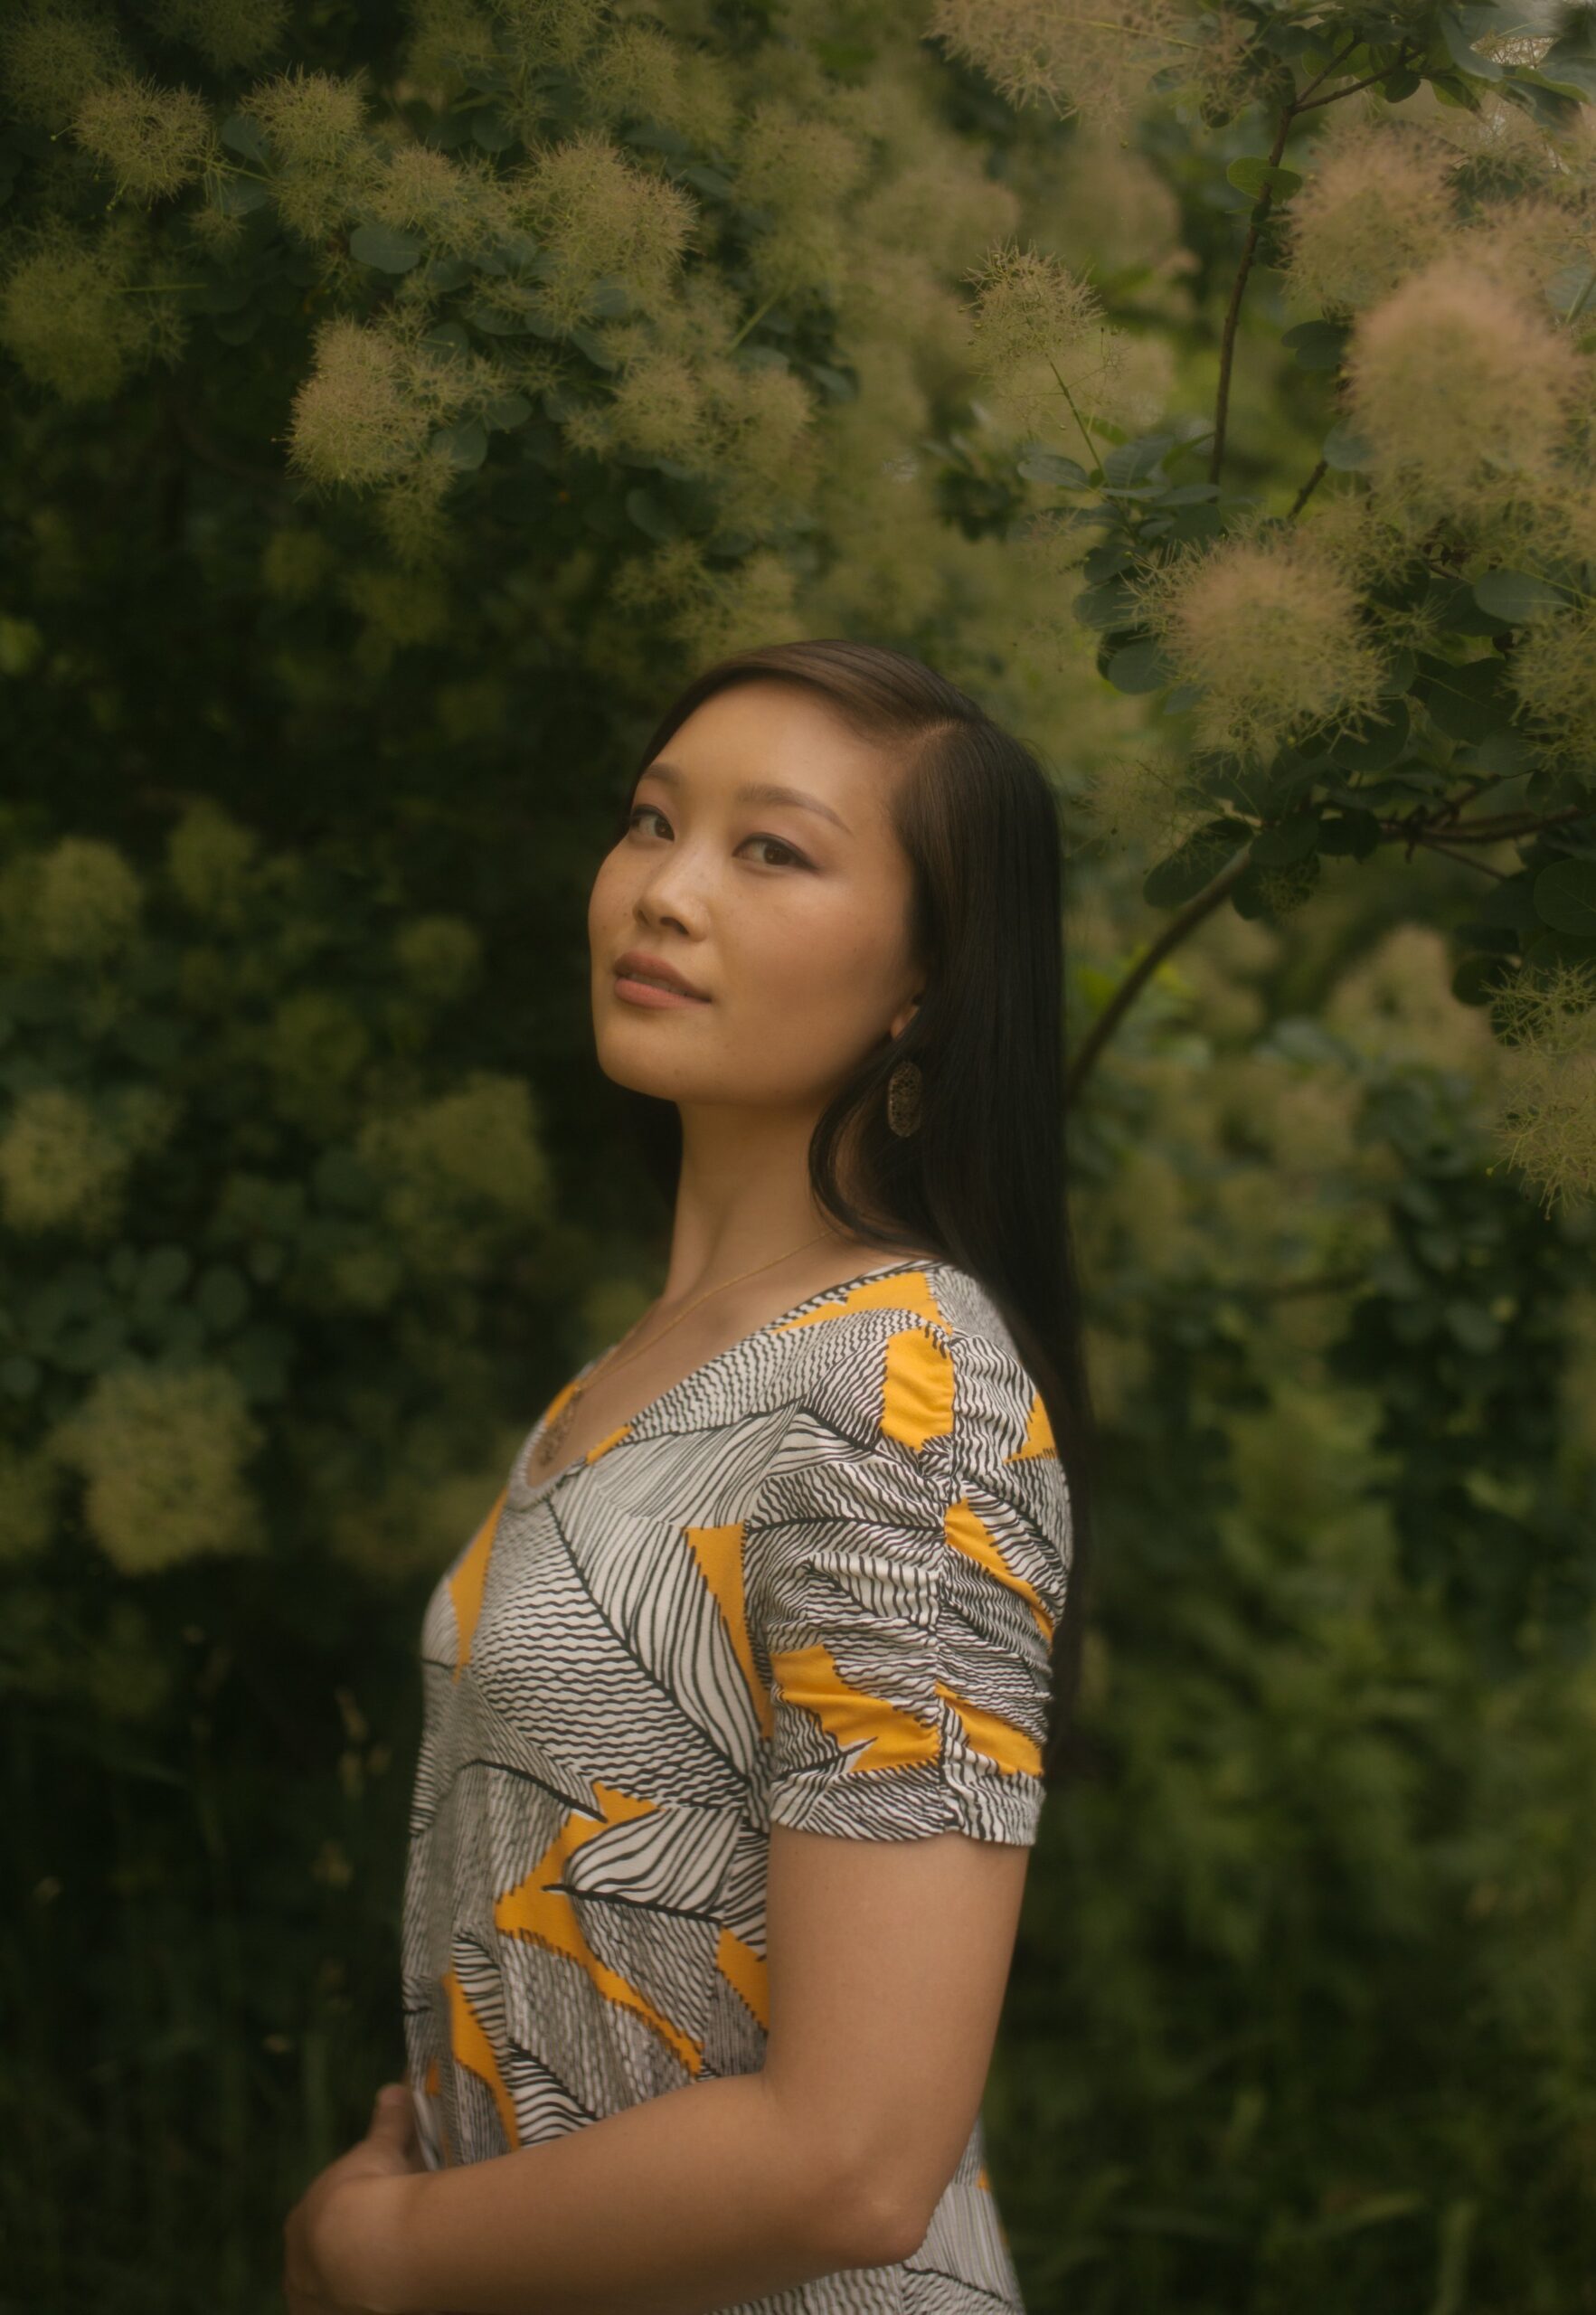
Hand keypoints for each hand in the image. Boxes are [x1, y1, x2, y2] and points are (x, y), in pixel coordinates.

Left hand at [283, 2081, 429, 2312]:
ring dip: (352, 2283)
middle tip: (382, 2247)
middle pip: (320, 2262)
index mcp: (300, 2222)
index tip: (370, 2215)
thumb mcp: (381, 2150)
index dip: (345, 2218)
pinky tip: (388, 2294)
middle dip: (346, 2254)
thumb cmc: (368, 2192)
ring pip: (330, 2293)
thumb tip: (393, 2089)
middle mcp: (296, 2266)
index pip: (318, 2223)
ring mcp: (311, 2303)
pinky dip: (362, 2302)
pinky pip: (344, 2309)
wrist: (370, 2250)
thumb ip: (387, 2123)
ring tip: (388, 2274)